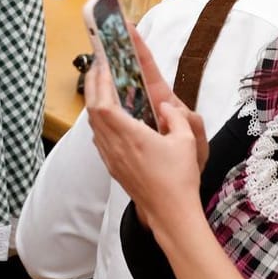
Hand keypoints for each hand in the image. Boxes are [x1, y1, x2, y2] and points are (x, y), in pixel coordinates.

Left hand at [86, 36, 206, 229]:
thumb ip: (175, 117)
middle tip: (96, 69)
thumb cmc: (179, 177)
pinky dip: (98, 122)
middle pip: (92, 111)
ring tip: (100, 88)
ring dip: (93, 104)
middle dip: (91, 87)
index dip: (99, 84)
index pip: (103, 105)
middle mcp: (114, 145)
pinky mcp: (111, 166)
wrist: (170, 212)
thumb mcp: (186, 142)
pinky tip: (107, 117)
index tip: (101, 67)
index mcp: (130, 136)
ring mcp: (109, 157)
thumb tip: (165, 104)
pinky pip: (97, 138)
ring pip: (92, 125)